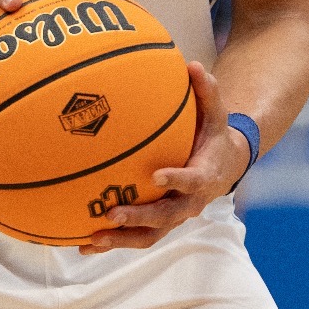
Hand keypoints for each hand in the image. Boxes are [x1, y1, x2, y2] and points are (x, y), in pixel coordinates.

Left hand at [80, 62, 248, 254]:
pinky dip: (112, 241)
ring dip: (121, 240)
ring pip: (149, 235)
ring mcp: (174, 217)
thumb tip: (192, 65)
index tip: (155, 176)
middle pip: (165, 217)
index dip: (176, 180)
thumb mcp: (216, 115)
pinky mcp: (160, 223)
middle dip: (138, 217)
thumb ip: (207, 92)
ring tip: (91, 240)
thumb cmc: (214, 136)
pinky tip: (82, 243)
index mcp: (205, 176)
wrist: (225, 166)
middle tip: (112, 213)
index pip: (192, 180)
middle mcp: (190, 202)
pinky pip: (136, 236)